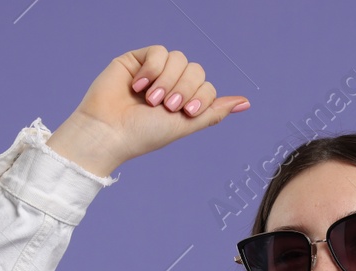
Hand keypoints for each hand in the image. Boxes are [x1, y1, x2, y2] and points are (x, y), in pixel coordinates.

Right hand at [49, 45, 249, 172]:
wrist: (109, 131)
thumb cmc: (144, 134)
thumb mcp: (185, 125)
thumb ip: (213, 112)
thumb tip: (245, 102)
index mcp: (183, 102)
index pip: (207, 86)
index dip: (199, 97)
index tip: (184, 112)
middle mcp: (171, 85)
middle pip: (196, 70)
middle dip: (184, 89)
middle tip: (166, 106)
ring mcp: (154, 72)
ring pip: (179, 59)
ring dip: (167, 80)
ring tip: (150, 99)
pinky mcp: (137, 60)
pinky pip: (159, 51)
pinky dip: (152, 68)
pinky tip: (138, 85)